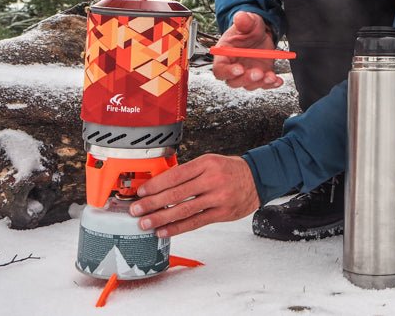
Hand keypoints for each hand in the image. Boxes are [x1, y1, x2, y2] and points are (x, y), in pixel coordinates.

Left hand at [130, 154, 260, 236]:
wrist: (258, 178)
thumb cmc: (230, 170)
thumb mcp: (211, 162)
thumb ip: (189, 173)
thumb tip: (161, 185)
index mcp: (206, 163)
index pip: (176, 175)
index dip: (156, 185)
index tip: (142, 192)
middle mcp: (212, 179)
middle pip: (176, 194)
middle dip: (153, 203)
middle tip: (136, 210)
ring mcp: (218, 197)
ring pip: (184, 210)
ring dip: (161, 218)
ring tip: (145, 223)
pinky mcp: (222, 213)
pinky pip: (196, 222)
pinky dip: (177, 228)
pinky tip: (164, 231)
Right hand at [212, 11, 283, 89]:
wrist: (260, 33)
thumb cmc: (248, 29)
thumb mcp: (247, 21)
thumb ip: (243, 20)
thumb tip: (240, 17)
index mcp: (224, 55)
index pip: (220, 69)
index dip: (227, 72)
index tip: (239, 69)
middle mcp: (233, 67)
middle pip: (234, 81)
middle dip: (246, 79)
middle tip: (257, 73)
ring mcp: (247, 73)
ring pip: (249, 85)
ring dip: (260, 83)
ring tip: (270, 76)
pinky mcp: (260, 76)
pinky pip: (264, 84)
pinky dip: (271, 84)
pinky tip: (277, 80)